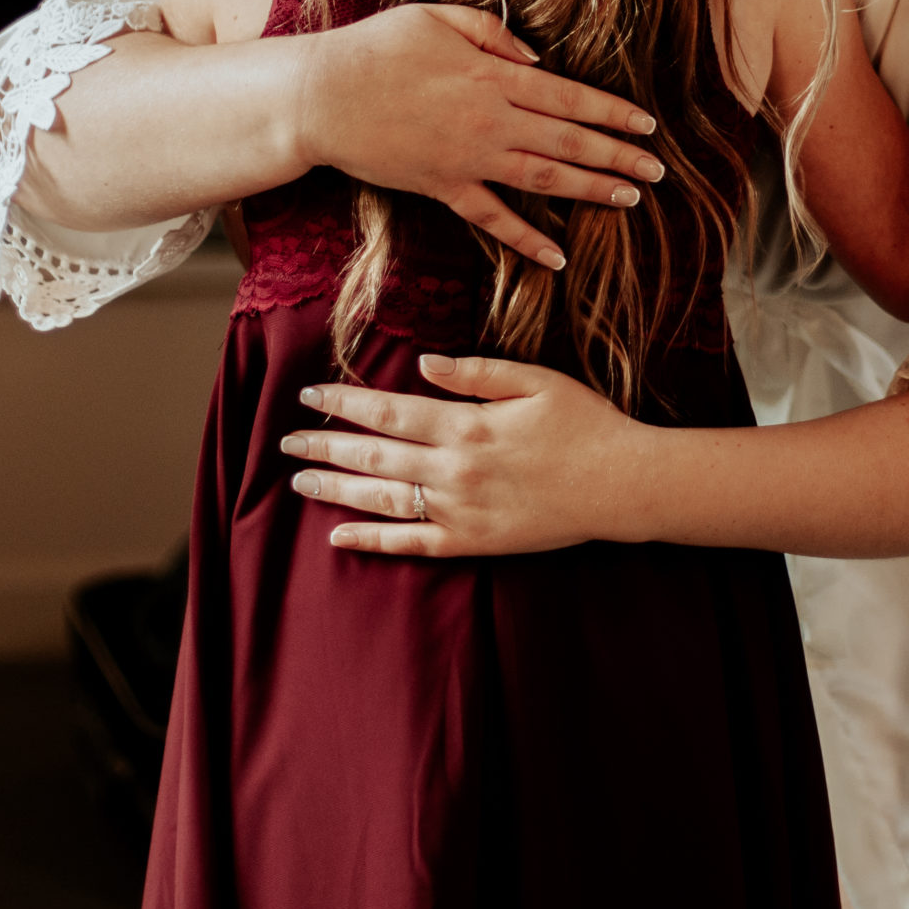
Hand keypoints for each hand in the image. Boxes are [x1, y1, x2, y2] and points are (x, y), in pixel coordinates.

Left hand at [280, 355, 648, 555]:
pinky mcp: (472, 543)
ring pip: (382, 500)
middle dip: (325, 446)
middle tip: (286, 441)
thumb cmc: (584, 423)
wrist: (622, 484)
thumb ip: (476, 371)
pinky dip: (371, 542)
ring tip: (299, 483)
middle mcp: (454, 469)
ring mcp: (460, 511)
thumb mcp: (535, 379)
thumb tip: (421, 363)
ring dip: (336, 490)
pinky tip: (339, 537)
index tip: (308, 395)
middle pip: (373, 455)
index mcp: (466, 424)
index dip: (343, 402)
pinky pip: (411, 545)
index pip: (387, 410)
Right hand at [295, 5, 664, 268]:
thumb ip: (494, 32)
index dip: (612, 113)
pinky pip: (492, 219)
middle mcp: (490, 120)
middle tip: (658, 174)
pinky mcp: (442, 188)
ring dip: (589, 192)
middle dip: (618, 158)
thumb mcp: (438, 17)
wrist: (322, 96)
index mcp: (493, 75)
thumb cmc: (377, 47)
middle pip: (568, 142)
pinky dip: (526, 241)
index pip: (569, 96)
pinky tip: (558, 257)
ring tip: (629, 201)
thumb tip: (539, 59)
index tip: (647, 127)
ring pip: (543, 180)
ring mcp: (468, 158)